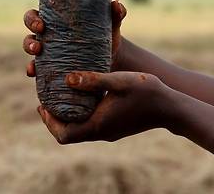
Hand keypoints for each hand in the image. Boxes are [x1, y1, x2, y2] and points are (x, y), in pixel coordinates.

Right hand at [22, 0, 126, 76]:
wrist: (108, 61)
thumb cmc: (106, 35)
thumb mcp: (111, 24)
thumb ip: (116, 14)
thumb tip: (116, 5)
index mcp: (61, 9)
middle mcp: (49, 25)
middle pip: (30, 17)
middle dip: (31, 20)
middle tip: (40, 27)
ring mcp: (47, 44)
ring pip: (28, 40)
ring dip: (28, 44)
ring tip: (37, 49)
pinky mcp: (48, 63)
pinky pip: (34, 65)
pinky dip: (31, 67)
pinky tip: (32, 71)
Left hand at [37, 71, 171, 143]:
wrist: (171, 108)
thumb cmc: (147, 91)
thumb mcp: (119, 81)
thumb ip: (93, 80)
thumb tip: (67, 78)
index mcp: (98, 125)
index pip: (64, 134)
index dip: (49, 122)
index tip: (42, 104)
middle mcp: (101, 132)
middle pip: (68, 134)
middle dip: (54, 119)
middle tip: (47, 99)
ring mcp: (109, 131)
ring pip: (79, 130)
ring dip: (67, 116)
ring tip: (61, 95)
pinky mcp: (115, 127)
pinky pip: (90, 125)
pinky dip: (80, 114)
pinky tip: (82, 96)